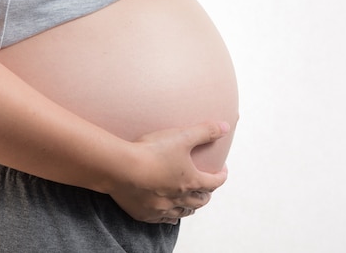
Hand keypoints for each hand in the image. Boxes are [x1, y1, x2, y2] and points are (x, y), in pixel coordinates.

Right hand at [108, 121, 229, 223]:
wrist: (120, 168)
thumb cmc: (151, 151)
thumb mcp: (182, 136)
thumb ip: (205, 131)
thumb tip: (225, 127)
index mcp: (191, 181)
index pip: (213, 182)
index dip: (221, 176)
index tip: (222, 171)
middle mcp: (179, 198)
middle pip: (199, 201)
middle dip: (206, 194)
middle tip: (206, 187)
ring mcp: (161, 208)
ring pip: (183, 212)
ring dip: (190, 207)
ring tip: (190, 201)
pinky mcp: (144, 213)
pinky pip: (162, 219)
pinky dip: (170, 216)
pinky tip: (168, 212)